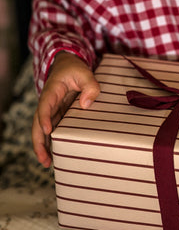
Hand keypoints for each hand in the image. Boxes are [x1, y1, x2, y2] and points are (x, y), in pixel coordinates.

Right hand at [32, 52, 99, 166]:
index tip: (48, 131)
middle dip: (39, 142)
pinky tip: (55, 155)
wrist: (67, 66)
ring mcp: (52, 110)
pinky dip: (51, 142)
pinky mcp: (57, 115)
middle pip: (38, 124)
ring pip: (43, 130)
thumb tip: (86, 105)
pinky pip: (52, 130)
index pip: (45, 106)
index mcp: (52, 92)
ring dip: (43, 146)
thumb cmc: (75, 69)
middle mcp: (48, 103)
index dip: (45, 118)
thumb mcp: (85, 73)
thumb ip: (90, 86)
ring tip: (47, 163)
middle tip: (44, 159)